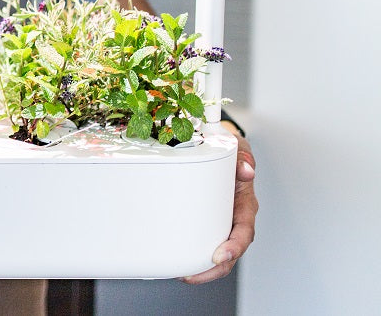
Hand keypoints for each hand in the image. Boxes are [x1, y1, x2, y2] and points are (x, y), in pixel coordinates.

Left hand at [181, 125, 257, 283]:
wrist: (222, 151)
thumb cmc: (231, 153)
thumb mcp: (238, 149)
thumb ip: (243, 157)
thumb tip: (246, 169)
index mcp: (245, 205)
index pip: (244, 231)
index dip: (234, 247)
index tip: (220, 256)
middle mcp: (234, 218)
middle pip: (230, 252)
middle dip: (213, 269)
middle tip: (191, 275)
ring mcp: (221, 222)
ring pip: (216, 253)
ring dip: (201, 268)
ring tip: (181, 274)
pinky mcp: (207, 222)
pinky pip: (202, 242)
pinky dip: (193, 255)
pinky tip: (177, 261)